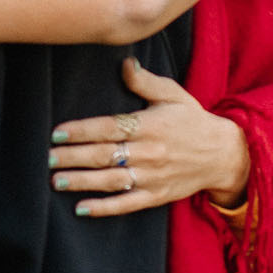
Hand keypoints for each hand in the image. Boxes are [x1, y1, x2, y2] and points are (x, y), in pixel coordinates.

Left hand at [47, 57, 250, 217]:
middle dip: (73, 157)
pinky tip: (81, 209)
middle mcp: (150, 152)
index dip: (82, 131)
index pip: (109, 128)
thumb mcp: (173, 95)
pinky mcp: (157, 195)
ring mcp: (153, 176)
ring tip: (56, 181)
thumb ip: (145, 81)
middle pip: (104, 154)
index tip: (56, 133)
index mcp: (150, 126)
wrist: (227, 154)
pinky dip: (105, 208)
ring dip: (82, 182)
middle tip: (45, 158)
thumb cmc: (193, 121)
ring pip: (112, 180)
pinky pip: (128, 203)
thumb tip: (124, 63)